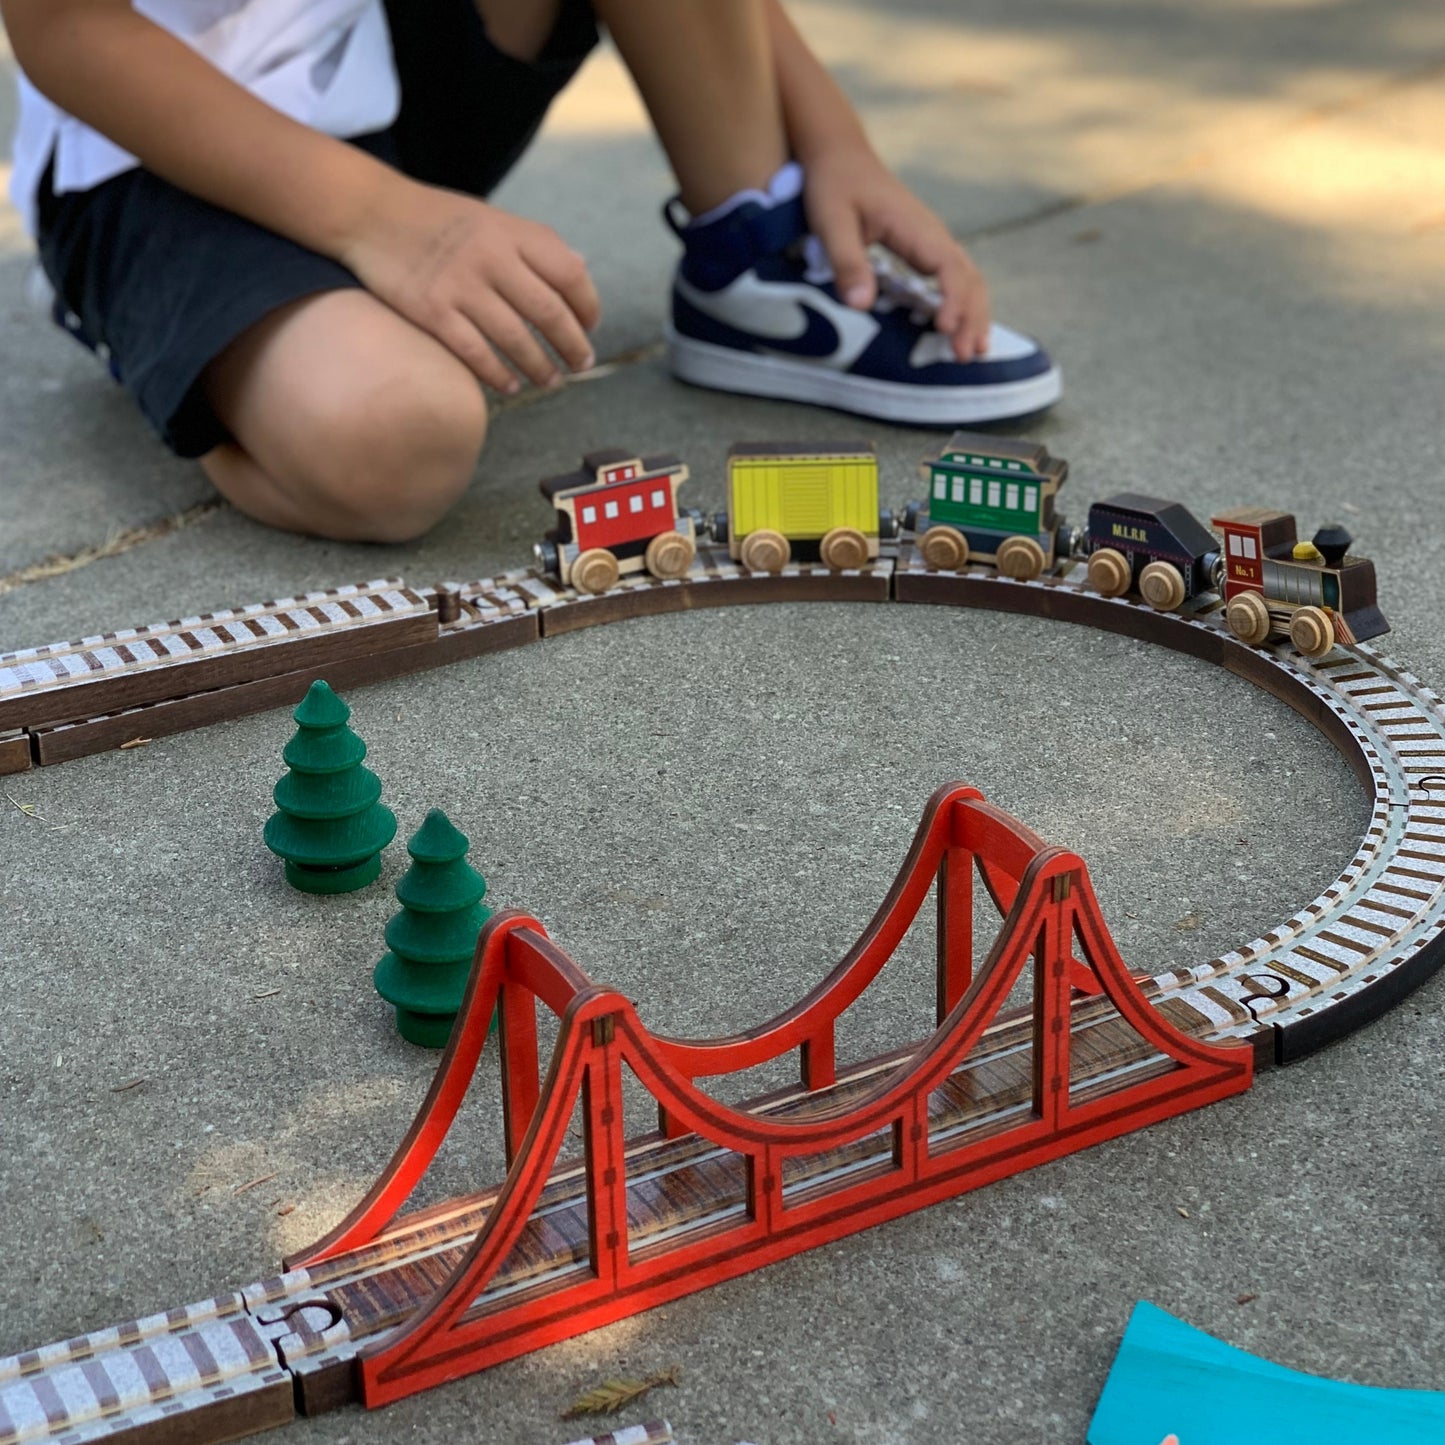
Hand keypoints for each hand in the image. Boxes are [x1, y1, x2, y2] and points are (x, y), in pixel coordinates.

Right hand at [341, 177, 600, 392]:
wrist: (369, 211)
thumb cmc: (438, 220)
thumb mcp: (491, 218)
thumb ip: (534, 244)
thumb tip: (581, 269)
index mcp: (511, 232)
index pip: (570, 274)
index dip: (588, 306)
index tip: (590, 326)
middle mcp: (490, 256)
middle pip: (550, 313)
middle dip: (573, 346)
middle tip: (581, 364)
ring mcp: (459, 285)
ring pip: (516, 339)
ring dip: (541, 367)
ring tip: (551, 380)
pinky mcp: (431, 310)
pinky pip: (476, 353)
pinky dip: (499, 375)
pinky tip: (511, 385)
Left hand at [803, 141, 990, 360]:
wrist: (839, 154)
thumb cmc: (834, 184)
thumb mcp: (832, 221)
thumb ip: (847, 261)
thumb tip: (861, 305)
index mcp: (915, 228)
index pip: (948, 268)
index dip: (952, 300)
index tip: (946, 328)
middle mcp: (932, 235)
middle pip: (968, 277)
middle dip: (972, 316)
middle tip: (966, 355)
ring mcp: (930, 241)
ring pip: (966, 278)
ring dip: (973, 313)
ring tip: (974, 349)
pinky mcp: (922, 248)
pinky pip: (951, 278)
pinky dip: (961, 303)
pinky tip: (957, 327)